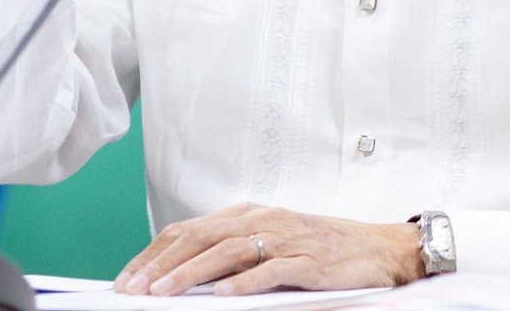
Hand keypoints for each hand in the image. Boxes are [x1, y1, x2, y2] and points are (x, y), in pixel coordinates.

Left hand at [114, 203, 423, 295]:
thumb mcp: (273, 244)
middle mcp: (264, 219)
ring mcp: (287, 239)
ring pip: (228, 251)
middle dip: (162, 264)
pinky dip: (244, 283)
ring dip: (192, 274)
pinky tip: (221, 297)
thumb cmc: (323, 249)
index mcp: (250, 214)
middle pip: (201, 236)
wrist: (382, 249)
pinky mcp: (309, 261)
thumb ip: (234, 254)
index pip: (189, 229)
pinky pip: (271, 271)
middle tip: (133, 289)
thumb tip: (183, 277)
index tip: (127, 279)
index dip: (155, 252)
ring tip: (164, 293)